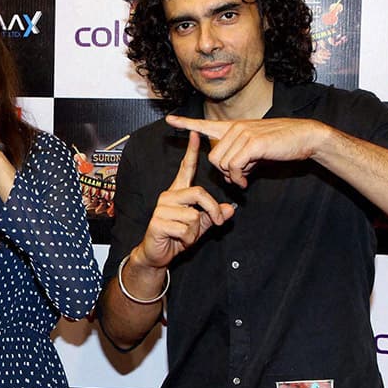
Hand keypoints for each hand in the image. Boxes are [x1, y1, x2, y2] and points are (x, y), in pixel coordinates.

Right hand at [138, 131, 234, 268]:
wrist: (156, 253)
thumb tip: (230, 210)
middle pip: (198, 193)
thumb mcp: (200, 225)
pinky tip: (178, 239)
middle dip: (213, 209)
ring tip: (186, 234)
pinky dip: (188, 238)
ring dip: (196, 230)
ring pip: (194, 215)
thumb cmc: (176, 236)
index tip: (196, 133)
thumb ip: (214, 216)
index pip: (186, 168)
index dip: (191, 151)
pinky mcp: (158, 222)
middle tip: (218, 222)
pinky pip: (185, 228)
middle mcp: (168, 196)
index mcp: (178, 192)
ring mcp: (162, 208)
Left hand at [166, 115, 328, 187]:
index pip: (204, 125)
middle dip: (222, 172)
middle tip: (238, 178)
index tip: (169, 119)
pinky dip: (238, 178)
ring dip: (232, 176)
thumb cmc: (281, 145)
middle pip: (212, 157)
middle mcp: (234, 128)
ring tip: (245, 177)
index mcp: (233, 128)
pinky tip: (246, 180)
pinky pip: (233, 166)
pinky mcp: (252, 143)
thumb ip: (240, 158)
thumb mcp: (256, 152)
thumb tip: (231, 174)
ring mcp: (242, 134)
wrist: (305, 137)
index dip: (185, 124)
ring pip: (221, 163)